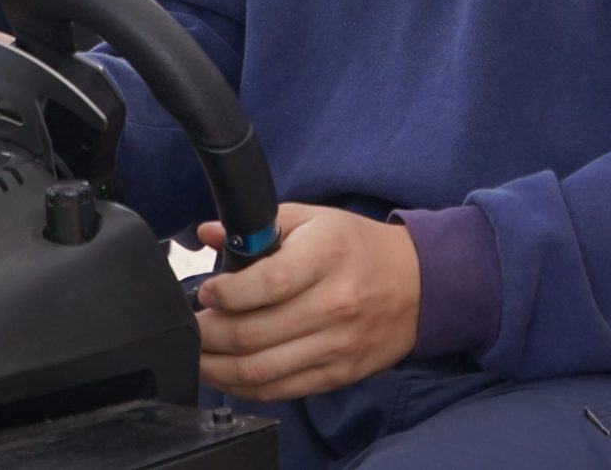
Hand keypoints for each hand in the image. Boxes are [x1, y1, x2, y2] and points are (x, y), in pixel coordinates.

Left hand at [193, 204, 421, 401]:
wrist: (419, 286)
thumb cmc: (358, 249)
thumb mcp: (315, 219)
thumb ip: (261, 224)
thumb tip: (208, 232)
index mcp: (327, 255)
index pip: (270, 283)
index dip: (227, 293)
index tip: (207, 292)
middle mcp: (334, 304)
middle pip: (254, 334)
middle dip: (208, 334)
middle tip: (191, 325)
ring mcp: (336, 345)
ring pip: (259, 371)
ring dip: (216, 367)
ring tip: (198, 353)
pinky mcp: (337, 374)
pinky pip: (278, 391)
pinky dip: (242, 387)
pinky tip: (226, 373)